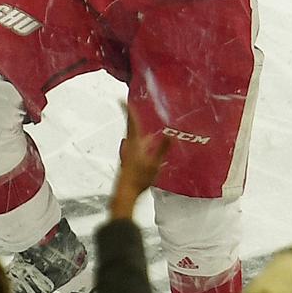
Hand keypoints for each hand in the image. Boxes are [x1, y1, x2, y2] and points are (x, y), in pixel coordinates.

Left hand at [109, 104, 170, 219]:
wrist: (125, 193)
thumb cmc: (138, 179)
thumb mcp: (154, 164)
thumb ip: (162, 149)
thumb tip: (170, 135)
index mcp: (135, 144)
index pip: (131, 123)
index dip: (127, 110)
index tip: (121, 99)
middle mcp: (129, 146)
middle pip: (132, 128)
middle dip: (135, 119)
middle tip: (135, 111)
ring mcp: (127, 154)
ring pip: (134, 139)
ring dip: (140, 132)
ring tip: (148, 131)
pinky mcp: (127, 160)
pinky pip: (135, 147)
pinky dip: (141, 143)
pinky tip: (146, 148)